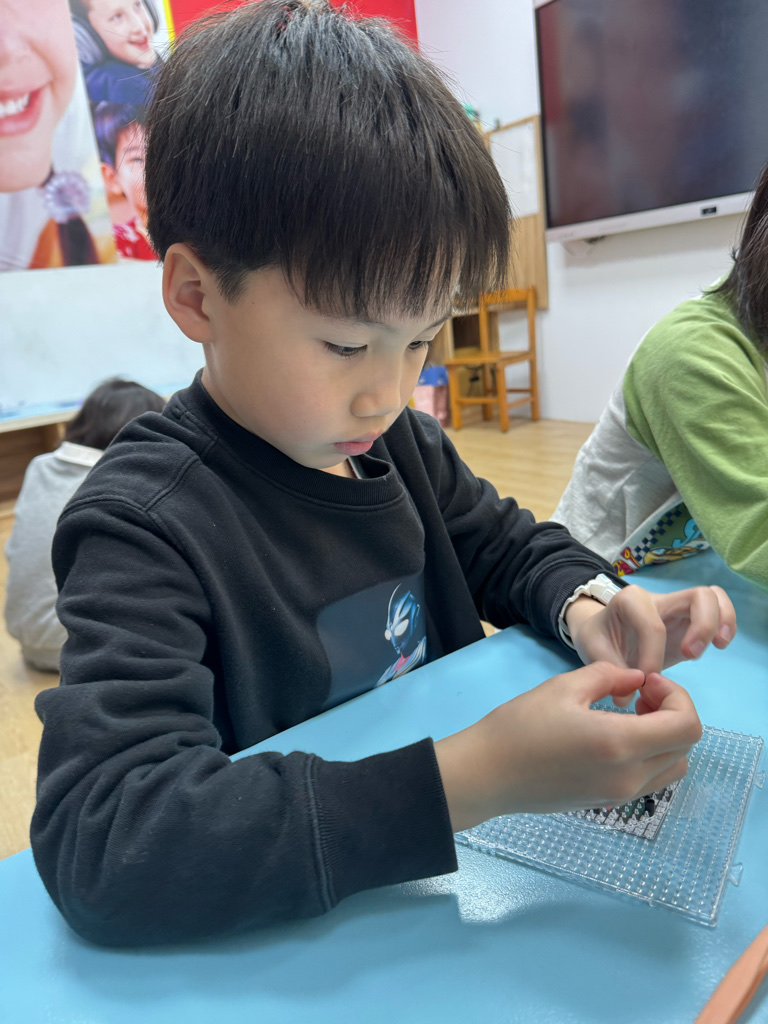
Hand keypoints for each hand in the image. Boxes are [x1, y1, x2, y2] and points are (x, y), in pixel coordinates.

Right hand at [434, 662, 700, 832]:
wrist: (488, 773)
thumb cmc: (520, 725)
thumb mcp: (563, 686)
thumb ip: (609, 675)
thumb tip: (637, 678)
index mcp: (621, 744)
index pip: (687, 726)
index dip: (677, 697)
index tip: (646, 683)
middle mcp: (630, 777)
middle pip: (685, 747)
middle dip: (673, 713)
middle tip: (640, 695)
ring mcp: (620, 796)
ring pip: (673, 767)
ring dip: (665, 738)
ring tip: (631, 717)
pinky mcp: (608, 803)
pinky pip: (651, 780)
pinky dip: (651, 756)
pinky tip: (617, 737)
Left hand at [566, 584, 735, 704]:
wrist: (601, 631)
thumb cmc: (599, 638)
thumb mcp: (594, 652)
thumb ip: (611, 671)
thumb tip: (627, 699)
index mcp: (630, 601)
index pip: (653, 627)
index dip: (652, 657)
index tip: (644, 682)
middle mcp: (658, 598)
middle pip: (698, 597)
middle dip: (702, 627)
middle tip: (691, 657)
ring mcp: (677, 606)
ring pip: (713, 597)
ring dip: (721, 622)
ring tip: (717, 648)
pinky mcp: (689, 618)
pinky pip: (717, 609)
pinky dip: (726, 623)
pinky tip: (719, 646)